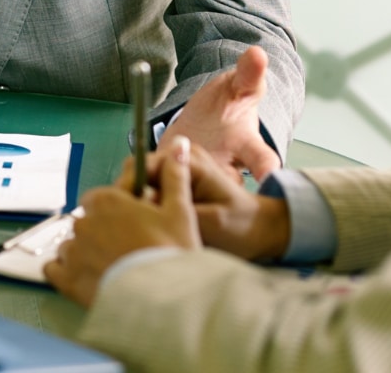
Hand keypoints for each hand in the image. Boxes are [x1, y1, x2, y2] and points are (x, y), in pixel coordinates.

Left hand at [46, 136, 200, 306]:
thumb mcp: (180, 210)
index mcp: (107, 200)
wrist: (162, 299)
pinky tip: (84, 277)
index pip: (103, 196)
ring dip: (85, 252)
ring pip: (72, 245)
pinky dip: (64, 271)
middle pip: (88, 221)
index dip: (118, 208)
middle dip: (103, 230)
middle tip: (129, 247)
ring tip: (112, 267)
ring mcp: (72, 251)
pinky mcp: (66, 279)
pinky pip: (54, 270)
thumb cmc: (171, 252)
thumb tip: (180, 144)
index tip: (134, 221)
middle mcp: (83, 222)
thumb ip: (175, 175)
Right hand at [115, 138, 290, 261]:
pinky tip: (155, 230)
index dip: (129, 189)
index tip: (129, 216)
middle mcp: (180, 159)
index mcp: (189, 161)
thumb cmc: (242, 226)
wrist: (261, 229)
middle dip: (133, 200)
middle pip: (137, 174)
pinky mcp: (177, 184)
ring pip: (142, 186)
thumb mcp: (212, 222)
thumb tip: (143, 209)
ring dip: (141, 207)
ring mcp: (178, 171)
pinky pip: (152, 193)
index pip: (140, 166)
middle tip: (137, 229)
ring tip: (147, 231)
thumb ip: (177, 212)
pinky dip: (150, 210)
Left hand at [163, 46, 277, 179]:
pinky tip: (150, 173)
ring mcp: (207, 186)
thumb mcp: (238, 86)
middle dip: (203, 174)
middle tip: (189, 159)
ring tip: (168, 158)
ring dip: (176, 177)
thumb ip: (248, 73)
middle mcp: (231, 172)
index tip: (269, 176)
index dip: (267, 169)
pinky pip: (167, 193)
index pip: (263, 159)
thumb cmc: (227, 105)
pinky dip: (155, 183)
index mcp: (247, 147)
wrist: (203, 124)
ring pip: (191, 190)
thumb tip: (257, 53)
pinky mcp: (180, 190)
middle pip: (219, 182)